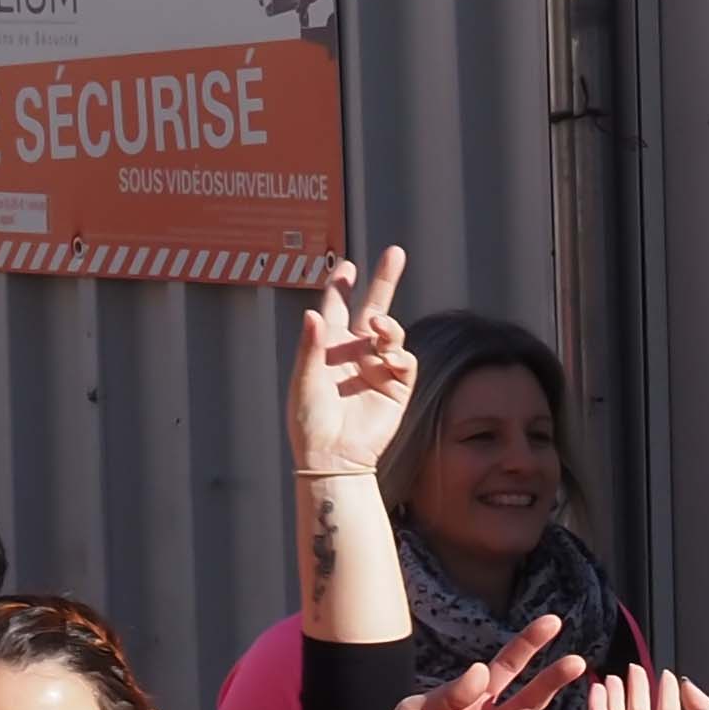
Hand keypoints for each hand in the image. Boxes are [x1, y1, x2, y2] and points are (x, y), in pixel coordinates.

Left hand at [283, 250, 414, 479]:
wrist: (333, 457)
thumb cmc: (310, 422)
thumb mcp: (304, 381)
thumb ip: (311, 347)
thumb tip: (313, 312)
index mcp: (329, 348)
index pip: (337, 308)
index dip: (341, 286)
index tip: (346, 266)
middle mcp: (355, 353)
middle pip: (373, 308)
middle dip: (384, 281)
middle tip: (395, 252)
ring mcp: (377, 368)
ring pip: (391, 333)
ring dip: (388, 325)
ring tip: (379, 327)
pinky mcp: (396, 387)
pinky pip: (404, 361)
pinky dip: (399, 353)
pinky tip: (388, 353)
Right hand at [590, 664, 708, 709]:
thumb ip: (703, 705)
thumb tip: (687, 684)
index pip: (669, 709)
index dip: (668, 691)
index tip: (667, 675)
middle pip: (642, 706)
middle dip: (640, 686)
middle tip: (638, 668)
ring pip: (618, 709)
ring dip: (616, 691)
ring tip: (615, 675)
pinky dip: (596, 700)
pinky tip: (598, 686)